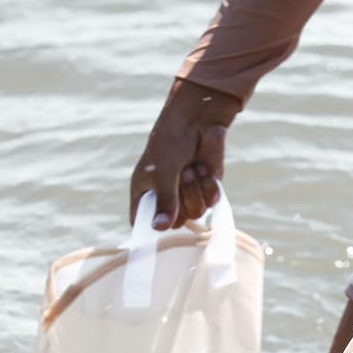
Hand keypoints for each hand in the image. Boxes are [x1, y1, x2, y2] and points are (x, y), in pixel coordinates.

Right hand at [130, 78, 241, 231]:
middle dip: (181, 200)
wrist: (198, 121)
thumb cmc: (170, 141)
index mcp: (145, 193)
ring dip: (195, 188)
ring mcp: (186, 196)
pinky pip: (211, 202)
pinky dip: (209, 184)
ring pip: (196, 213)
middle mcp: (165, 199)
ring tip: (191, 167)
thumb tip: (160, 228)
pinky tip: (203, 168)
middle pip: (175, 223)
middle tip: (180, 175)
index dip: (149, 231)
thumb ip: (164, 200)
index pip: (142, 223)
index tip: (160, 228)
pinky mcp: (206, 190)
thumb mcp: (162, 171)